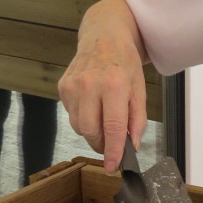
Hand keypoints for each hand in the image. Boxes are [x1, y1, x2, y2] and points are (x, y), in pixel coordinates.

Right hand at [58, 0, 147, 172]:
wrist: (103, 36)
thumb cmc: (124, 62)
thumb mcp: (140, 88)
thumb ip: (137, 119)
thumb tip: (131, 145)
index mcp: (115, 84)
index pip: (113, 127)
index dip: (113, 151)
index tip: (113, 166)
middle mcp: (91, 84)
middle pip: (91, 131)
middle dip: (102, 144)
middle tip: (112, 145)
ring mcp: (73, 85)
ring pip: (79, 126)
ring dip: (92, 132)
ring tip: (104, 119)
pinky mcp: (63, 86)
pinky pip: (71, 115)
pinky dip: (83, 118)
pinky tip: (92, 105)